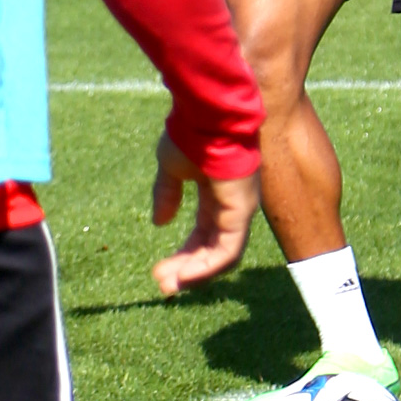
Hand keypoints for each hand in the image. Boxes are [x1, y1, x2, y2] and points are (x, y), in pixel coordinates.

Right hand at [149, 129, 259, 295]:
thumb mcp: (172, 167)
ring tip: (170, 285)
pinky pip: (228, 250)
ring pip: (222, 255)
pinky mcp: (241, 211)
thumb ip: (167, 194)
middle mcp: (232, 205)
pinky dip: (207, 266)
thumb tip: (160, 222)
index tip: (159, 271)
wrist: (205, 113)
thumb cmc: (190, 132)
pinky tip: (185, 275)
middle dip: (187, 269)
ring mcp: (240, 209)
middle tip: (163, 286)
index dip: (183, 254)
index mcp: (217, 194)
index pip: (203, 234)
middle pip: (212, 249)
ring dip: (196, 273)